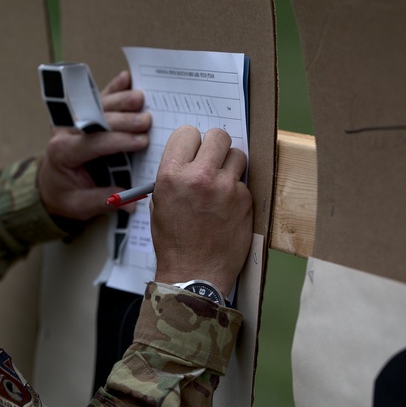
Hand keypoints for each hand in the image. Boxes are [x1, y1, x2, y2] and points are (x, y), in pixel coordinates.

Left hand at [38, 71, 150, 220]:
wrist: (50, 185)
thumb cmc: (65, 194)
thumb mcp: (79, 206)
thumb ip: (104, 201)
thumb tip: (132, 202)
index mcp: (62, 153)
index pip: (92, 143)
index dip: (118, 141)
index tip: (141, 141)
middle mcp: (65, 132)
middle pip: (97, 120)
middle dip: (123, 119)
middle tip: (147, 121)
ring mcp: (73, 120)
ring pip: (97, 104)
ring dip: (119, 100)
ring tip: (140, 98)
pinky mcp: (82, 115)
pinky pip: (97, 97)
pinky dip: (112, 88)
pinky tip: (126, 78)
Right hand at [150, 125, 252, 295]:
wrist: (194, 273)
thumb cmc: (174, 241)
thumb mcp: (159, 203)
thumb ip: (175, 175)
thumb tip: (192, 155)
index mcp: (171, 175)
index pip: (187, 132)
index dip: (191, 142)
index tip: (194, 151)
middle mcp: (199, 176)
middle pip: (218, 136)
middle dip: (216, 146)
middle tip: (213, 160)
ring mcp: (226, 188)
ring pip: (238, 155)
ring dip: (230, 166)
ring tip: (221, 185)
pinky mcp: (245, 201)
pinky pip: (244, 182)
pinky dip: (238, 191)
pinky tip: (227, 208)